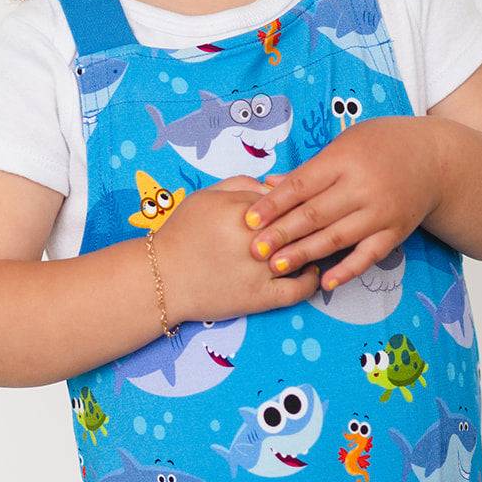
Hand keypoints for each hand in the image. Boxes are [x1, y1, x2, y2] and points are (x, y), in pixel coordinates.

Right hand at [152, 175, 321, 325]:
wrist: (162, 279)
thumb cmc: (182, 234)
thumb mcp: (206, 196)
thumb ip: (241, 183)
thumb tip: (275, 185)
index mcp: (242, 211)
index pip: (285, 198)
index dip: (295, 199)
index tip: (302, 201)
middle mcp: (255, 241)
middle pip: (298, 224)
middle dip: (309, 220)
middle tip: (319, 218)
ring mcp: (261, 271)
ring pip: (303, 254)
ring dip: (314, 247)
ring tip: (317, 243)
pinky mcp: (261, 298)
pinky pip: (299, 291)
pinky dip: (311, 281)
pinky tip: (310, 271)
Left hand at [239, 117, 445, 290]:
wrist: (435, 159)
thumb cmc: (380, 146)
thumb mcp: (344, 145)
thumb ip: (309, 170)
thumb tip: (269, 184)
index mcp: (344, 160)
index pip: (301, 185)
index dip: (273, 204)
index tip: (247, 220)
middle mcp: (363, 186)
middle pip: (315, 214)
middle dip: (281, 233)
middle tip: (254, 249)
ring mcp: (381, 212)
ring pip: (337, 237)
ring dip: (305, 253)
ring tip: (277, 266)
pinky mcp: (396, 232)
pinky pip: (368, 255)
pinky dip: (346, 270)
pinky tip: (325, 282)